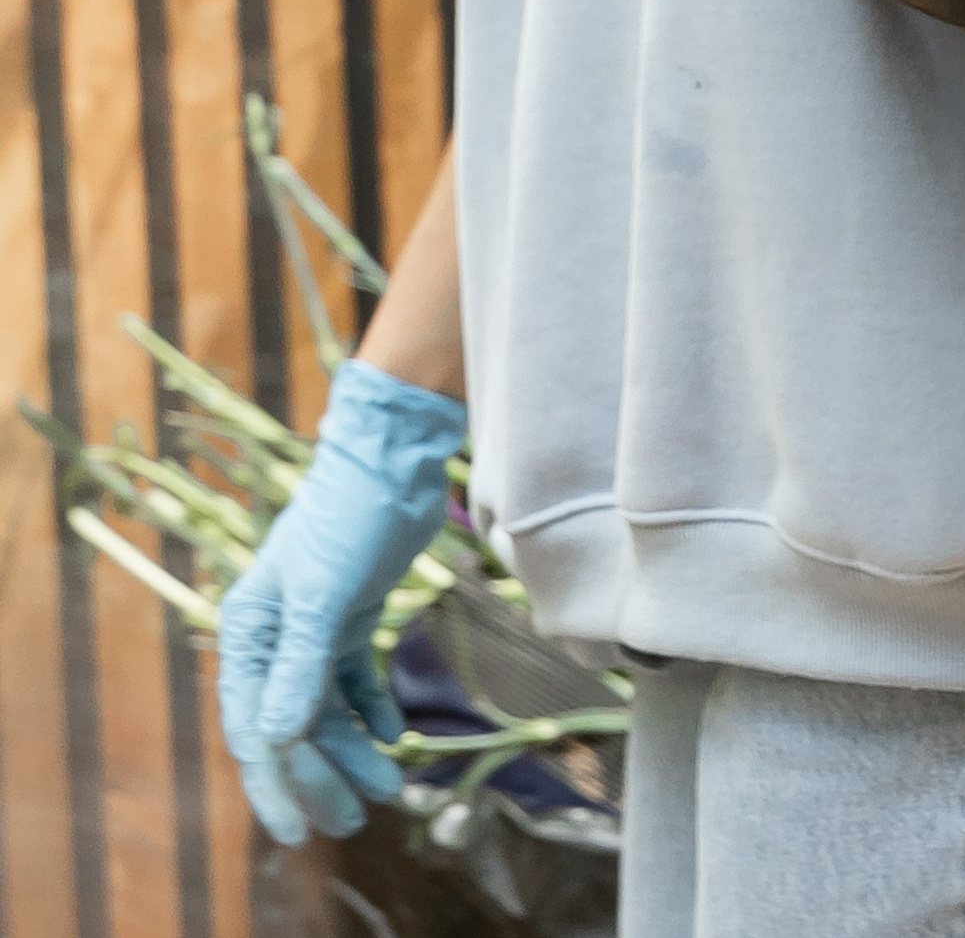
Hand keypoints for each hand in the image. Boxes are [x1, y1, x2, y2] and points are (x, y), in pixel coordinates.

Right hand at [217, 357, 466, 846]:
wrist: (394, 455)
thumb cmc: (349, 515)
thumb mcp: (324, 593)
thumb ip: (302, 667)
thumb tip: (277, 742)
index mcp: (248, 633)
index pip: (255, 730)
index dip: (277, 785)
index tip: (302, 830)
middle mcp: (273, 636)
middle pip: (291, 727)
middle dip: (322, 777)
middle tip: (359, 819)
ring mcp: (313, 628)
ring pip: (326, 709)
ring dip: (353, 750)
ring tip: (391, 786)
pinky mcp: (351, 615)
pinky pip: (354, 680)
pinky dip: (371, 709)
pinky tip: (393, 734)